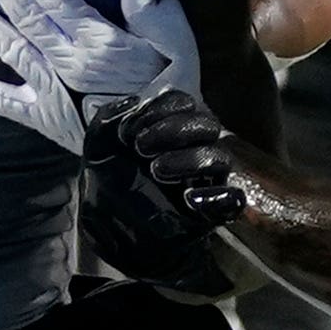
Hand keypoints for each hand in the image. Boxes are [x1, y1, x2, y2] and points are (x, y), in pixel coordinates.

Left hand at [0, 0, 189, 153]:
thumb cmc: (173, 91)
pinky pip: (3, 101)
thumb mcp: (178, 45)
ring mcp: (48, 92)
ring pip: (10, 50)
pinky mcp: (41, 118)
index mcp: (97, 43)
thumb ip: (154, 12)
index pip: (55, 2)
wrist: (160, 151)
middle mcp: (65, 64)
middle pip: (27, 19)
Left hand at [84, 87, 249, 245]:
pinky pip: (232, 200)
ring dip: (190, 160)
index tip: (131, 128)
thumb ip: (109, 119)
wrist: (108, 225)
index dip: (162, 109)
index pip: (183, 104)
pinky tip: (190, 198)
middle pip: (207, 125)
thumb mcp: (98, 145)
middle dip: (177, 129)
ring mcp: (204, 179)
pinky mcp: (209, 211)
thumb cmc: (109, 180)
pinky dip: (216, 197)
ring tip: (157, 170)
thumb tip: (132, 104)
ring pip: (219, 158)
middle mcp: (192, 148)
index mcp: (170, 127)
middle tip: (141, 146)